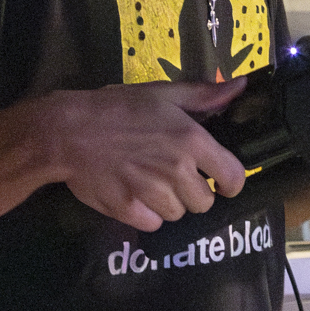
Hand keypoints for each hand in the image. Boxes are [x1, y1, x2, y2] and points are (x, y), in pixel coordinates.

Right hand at [47, 78, 248, 231]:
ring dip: (168, 203)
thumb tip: (242, 86)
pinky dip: (145, 214)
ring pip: (178, 214)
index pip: (234, 177)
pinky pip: (153, 224)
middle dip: (192, 192)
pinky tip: (133, 194)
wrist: (67, 131)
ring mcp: (152, 193)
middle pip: (204, 202)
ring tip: (149, 182)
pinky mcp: (129, 210)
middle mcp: (177, 170)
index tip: (219, 181)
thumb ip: (205, 94)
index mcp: (192, 140)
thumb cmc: (118, 108)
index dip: (230, 183)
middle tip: (172, 175)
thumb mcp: (164, 93)